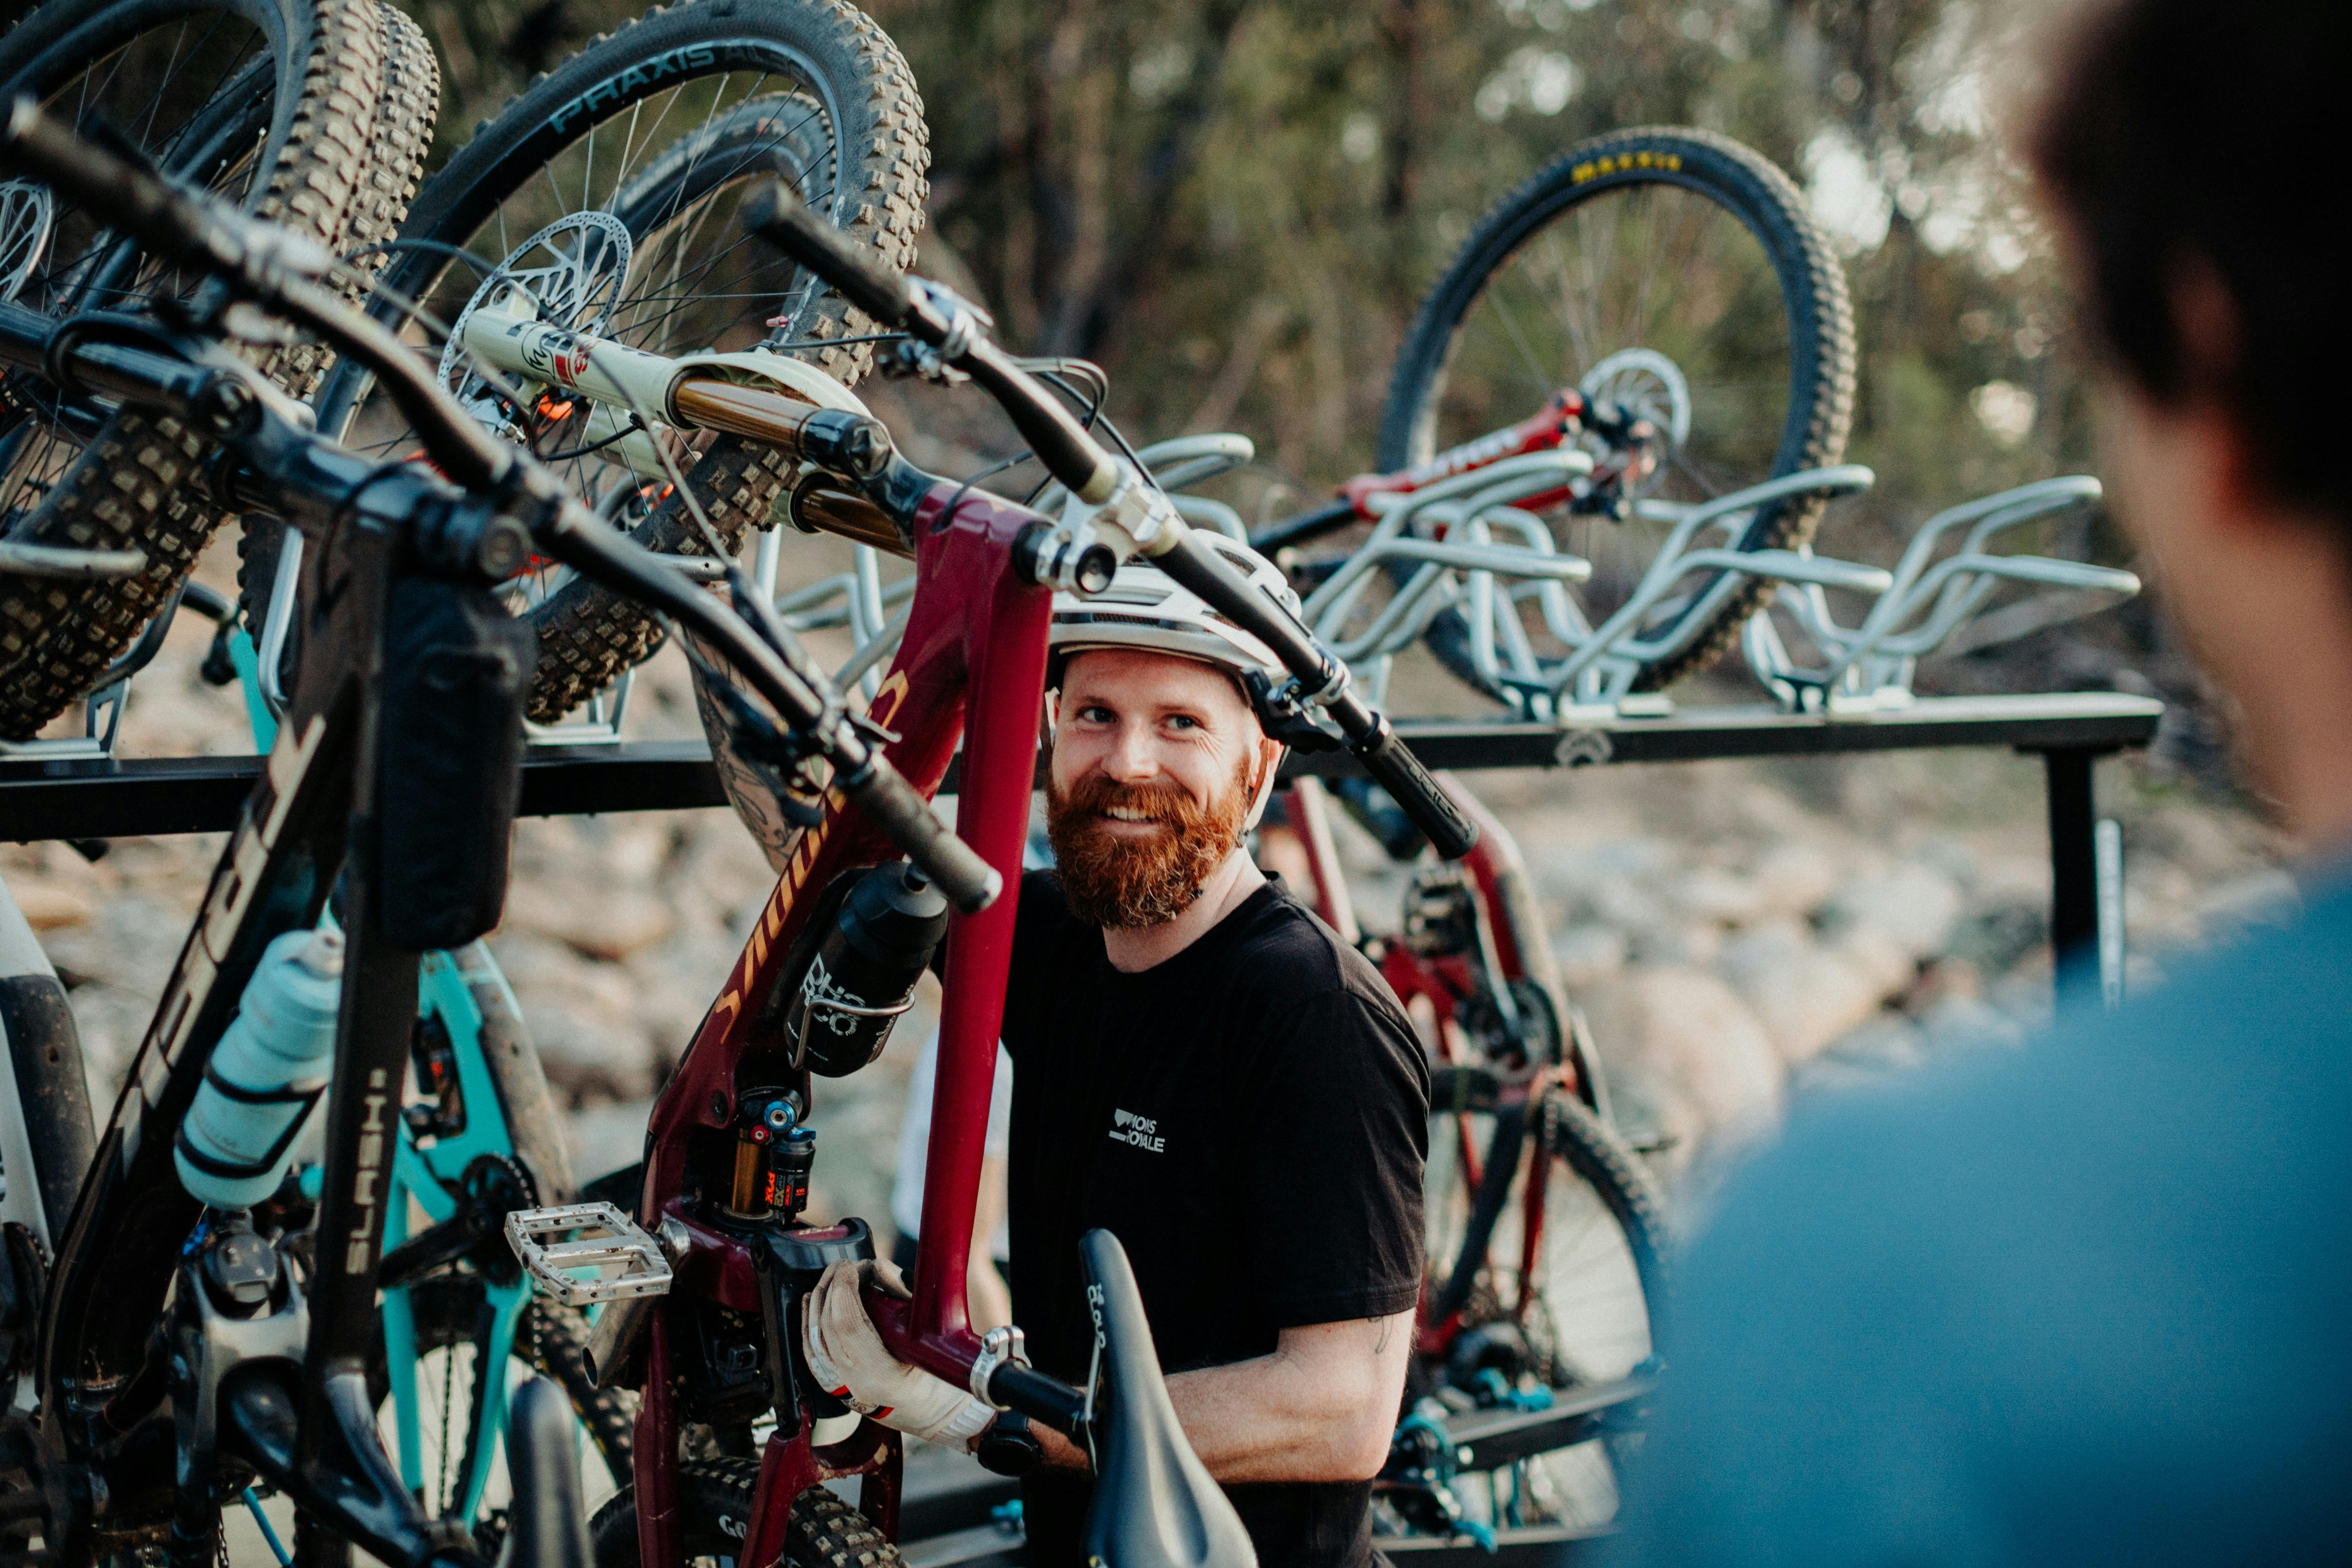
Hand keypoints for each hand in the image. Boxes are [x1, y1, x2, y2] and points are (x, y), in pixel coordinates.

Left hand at [803, 1259, 994, 1447]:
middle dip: (834, 1287)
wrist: (931, 1408)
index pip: (848, 1324)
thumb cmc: (937, 1369)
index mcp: (882, 1373)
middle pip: (828, 1325)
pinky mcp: (835, 1383)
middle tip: (846, 1266)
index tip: (853, 1266)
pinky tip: (811, 1300)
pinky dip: (808, 1320)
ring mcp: (842, 1385)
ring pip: (816, 1335)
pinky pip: (811, 1348)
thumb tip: (875, 1267)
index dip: (845, 1289)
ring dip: (821, 1299)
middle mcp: (855, 1382)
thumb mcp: (928, 1329)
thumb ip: (902, 1296)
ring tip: (832, 1275)